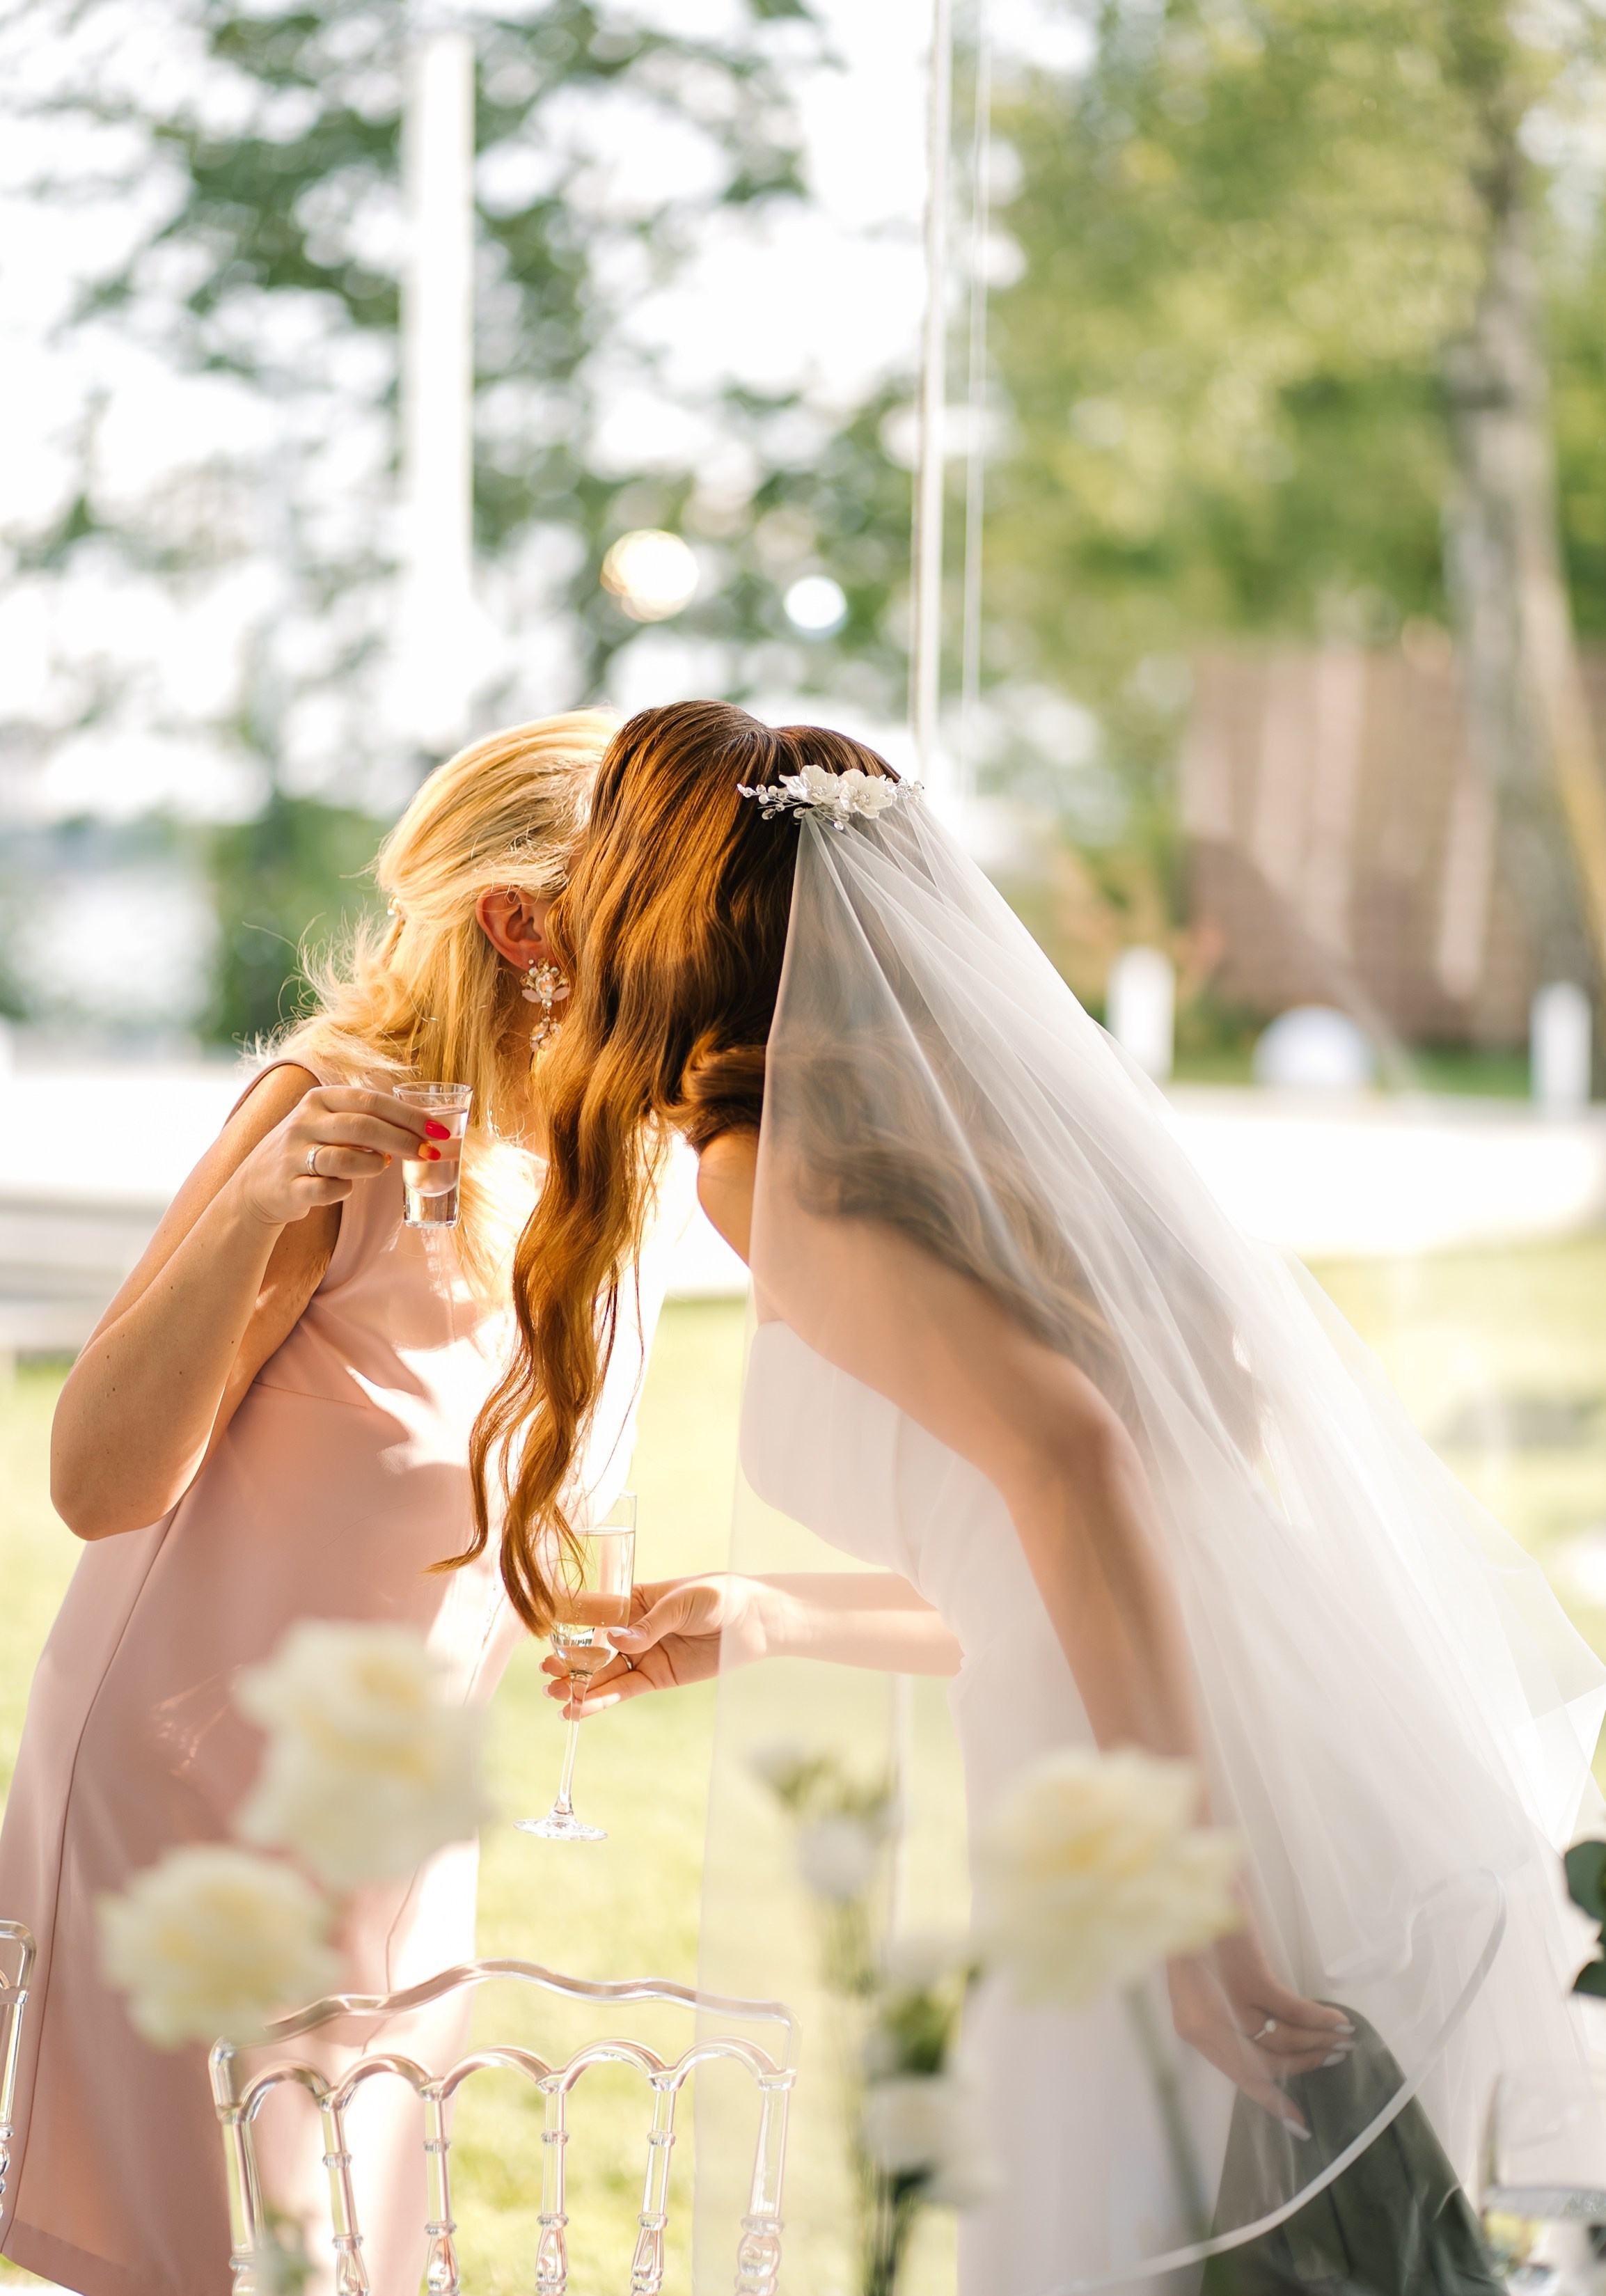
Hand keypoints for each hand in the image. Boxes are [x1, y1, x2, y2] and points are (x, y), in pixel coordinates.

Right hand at [231, 1085, 436, 1228]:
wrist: (256, 1186)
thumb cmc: (309, 1151)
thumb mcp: (330, 1123)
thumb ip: (369, 1121)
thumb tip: (425, 1129)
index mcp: (319, 1099)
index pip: (371, 1100)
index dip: (409, 1116)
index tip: (439, 1130)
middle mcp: (303, 1122)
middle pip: (362, 1127)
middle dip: (403, 1141)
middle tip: (431, 1154)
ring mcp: (293, 1155)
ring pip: (343, 1158)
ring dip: (373, 1165)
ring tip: (382, 1166)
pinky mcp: (288, 1187)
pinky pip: (326, 1189)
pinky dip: (343, 1189)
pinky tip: (345, 1187)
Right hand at [541, 1575, 766, 1717]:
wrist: (753, 1620)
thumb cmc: (717, 1597)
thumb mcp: (683, 1602)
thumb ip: (649, 1624)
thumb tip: (617, 1641)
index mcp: (631, 1599)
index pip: (591, 1609)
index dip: (566, 1621)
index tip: (540, 1632)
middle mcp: (630, 1628)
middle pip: (591, 1647)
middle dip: (567, 1660)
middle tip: (547, 1672)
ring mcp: (641, 1654)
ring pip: (602, 1673)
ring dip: (577, 1684)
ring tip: (553, 1695)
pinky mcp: (655, 1677)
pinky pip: (623, 1691)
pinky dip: (600, 1701)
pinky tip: (577, 1709)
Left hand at [1167, 1920, 1353, 2136]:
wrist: (1187, 1883)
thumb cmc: (1196, 1927)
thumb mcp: (1205, 1982)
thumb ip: (1227, 2014)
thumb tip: (1269, 2040)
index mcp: (1193, 2026)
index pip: (1238, 2075)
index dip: (1270, 2099)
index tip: (1299, 2124)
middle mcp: (1206, 2023)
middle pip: (1265, 2065)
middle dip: (1304, 2064)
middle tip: (1332, 2057)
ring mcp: (1227, 2002)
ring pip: (1282, 2040)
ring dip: (1316, 2042)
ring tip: (1340, 2038)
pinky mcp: (1248, 1977)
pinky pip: (1291, 2010)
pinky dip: (1318, 2018)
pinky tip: (1338, 2020)